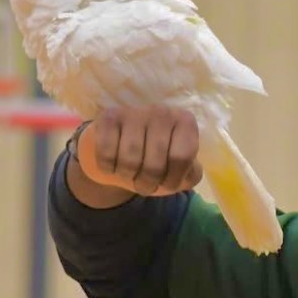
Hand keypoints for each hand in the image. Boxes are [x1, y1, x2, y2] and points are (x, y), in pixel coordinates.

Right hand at [70, 106, 203, 199]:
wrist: (120, 145)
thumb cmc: (155, 157)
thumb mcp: (179, 168)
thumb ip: (191, 174)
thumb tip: (186, 174)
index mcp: (185, 122)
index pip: (182, 158)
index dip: (173, 180)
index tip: (167, 184)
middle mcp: (162, 112)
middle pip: (155, 164)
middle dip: (147, 184)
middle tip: (144, 185)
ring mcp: (135, 112)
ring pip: (130, 161)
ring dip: (127, 177)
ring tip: (129, 174)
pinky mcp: (109, 117)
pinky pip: (107, 154)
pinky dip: (108, 167)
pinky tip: (112, 164)